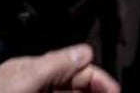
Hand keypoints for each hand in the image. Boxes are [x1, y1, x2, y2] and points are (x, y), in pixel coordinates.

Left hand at [0, 44, 119, 92]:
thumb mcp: (25, 78)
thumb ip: (55, 64)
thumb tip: (84, 51)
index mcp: (36, 69)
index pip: (76, 68)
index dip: (97, 78)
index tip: (114, 89)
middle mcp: (37, 83)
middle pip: (75, 84)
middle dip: (93, 89)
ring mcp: (34, 92)